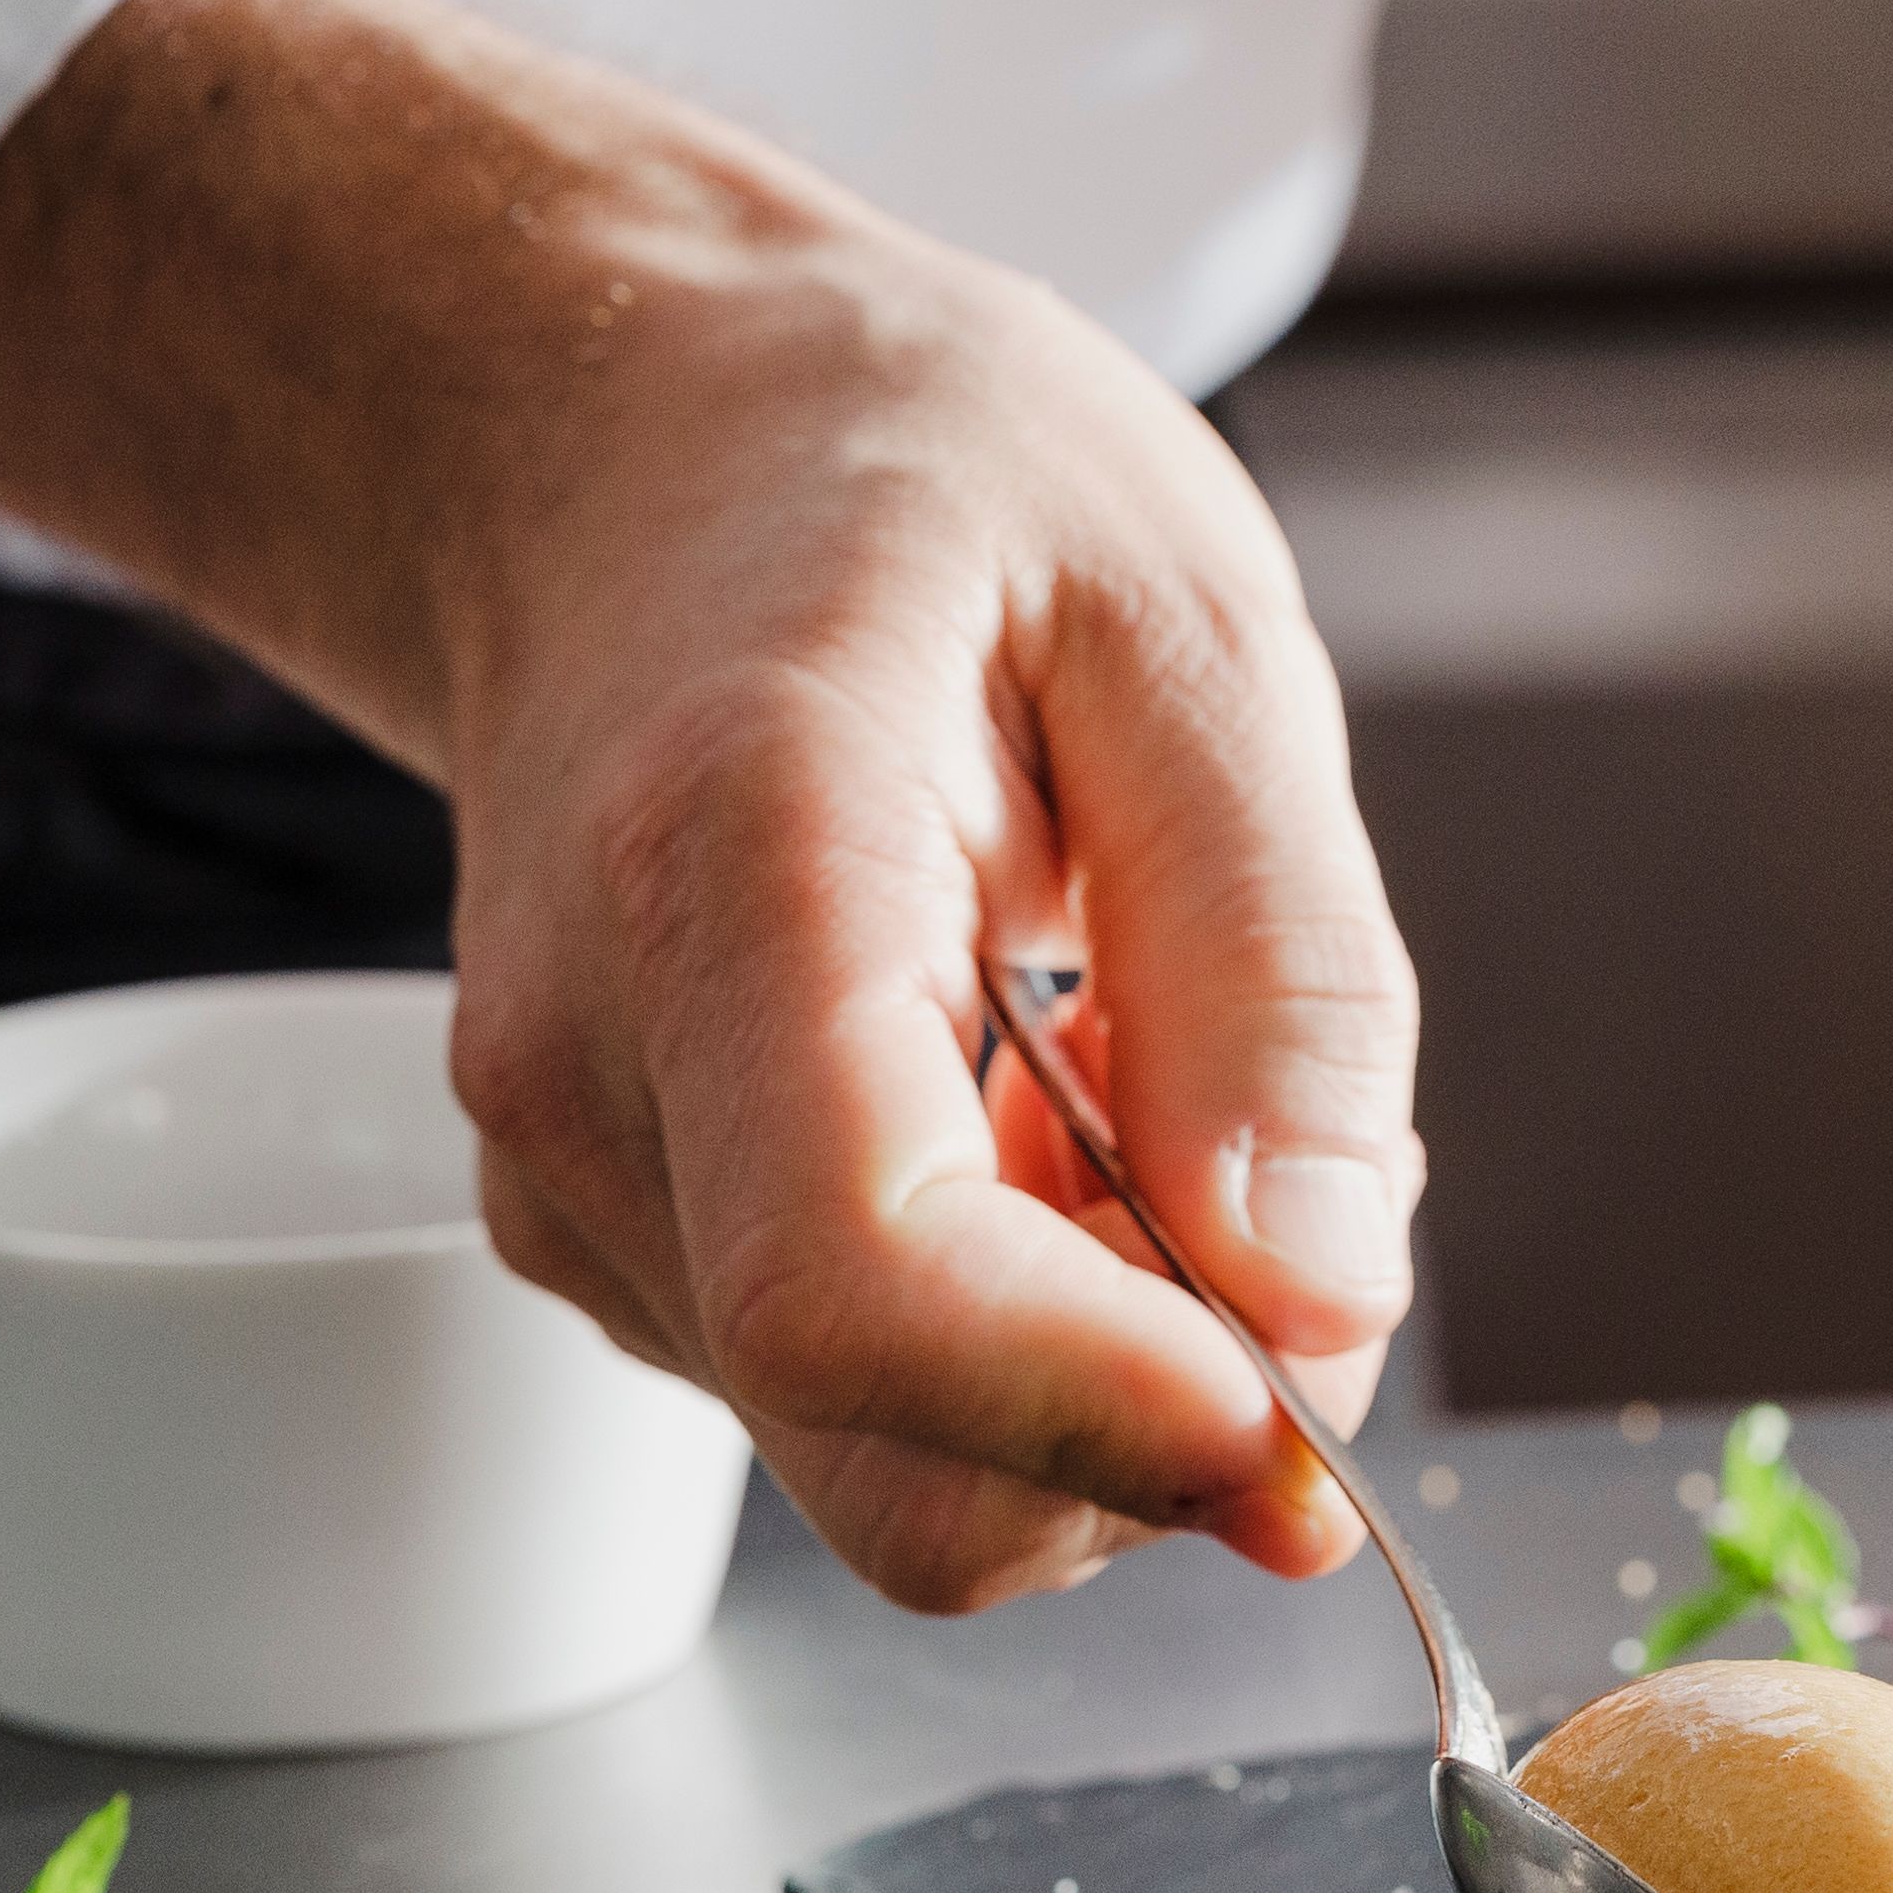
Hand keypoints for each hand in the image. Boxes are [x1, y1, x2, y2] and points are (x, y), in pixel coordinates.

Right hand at [0, 0, 1416, 1606]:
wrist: (626, 440)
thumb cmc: (907, 481)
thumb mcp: (1191, 620)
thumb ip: (1280, 968)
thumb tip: (1328, 1295)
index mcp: (733, 863)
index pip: (864, 1283)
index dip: (1110, 1408)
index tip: (1312, 1399)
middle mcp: (593, 1060)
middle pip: (884, 1448)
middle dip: (1154, 1413)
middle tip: (1288, 1162)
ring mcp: (563, 1167)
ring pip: (888, 1452)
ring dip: (1099, 1340)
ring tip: (1128, 1040)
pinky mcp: (590, 1229)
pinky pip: (851, 1390)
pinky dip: (1014, 1309)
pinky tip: (1028, 1081)